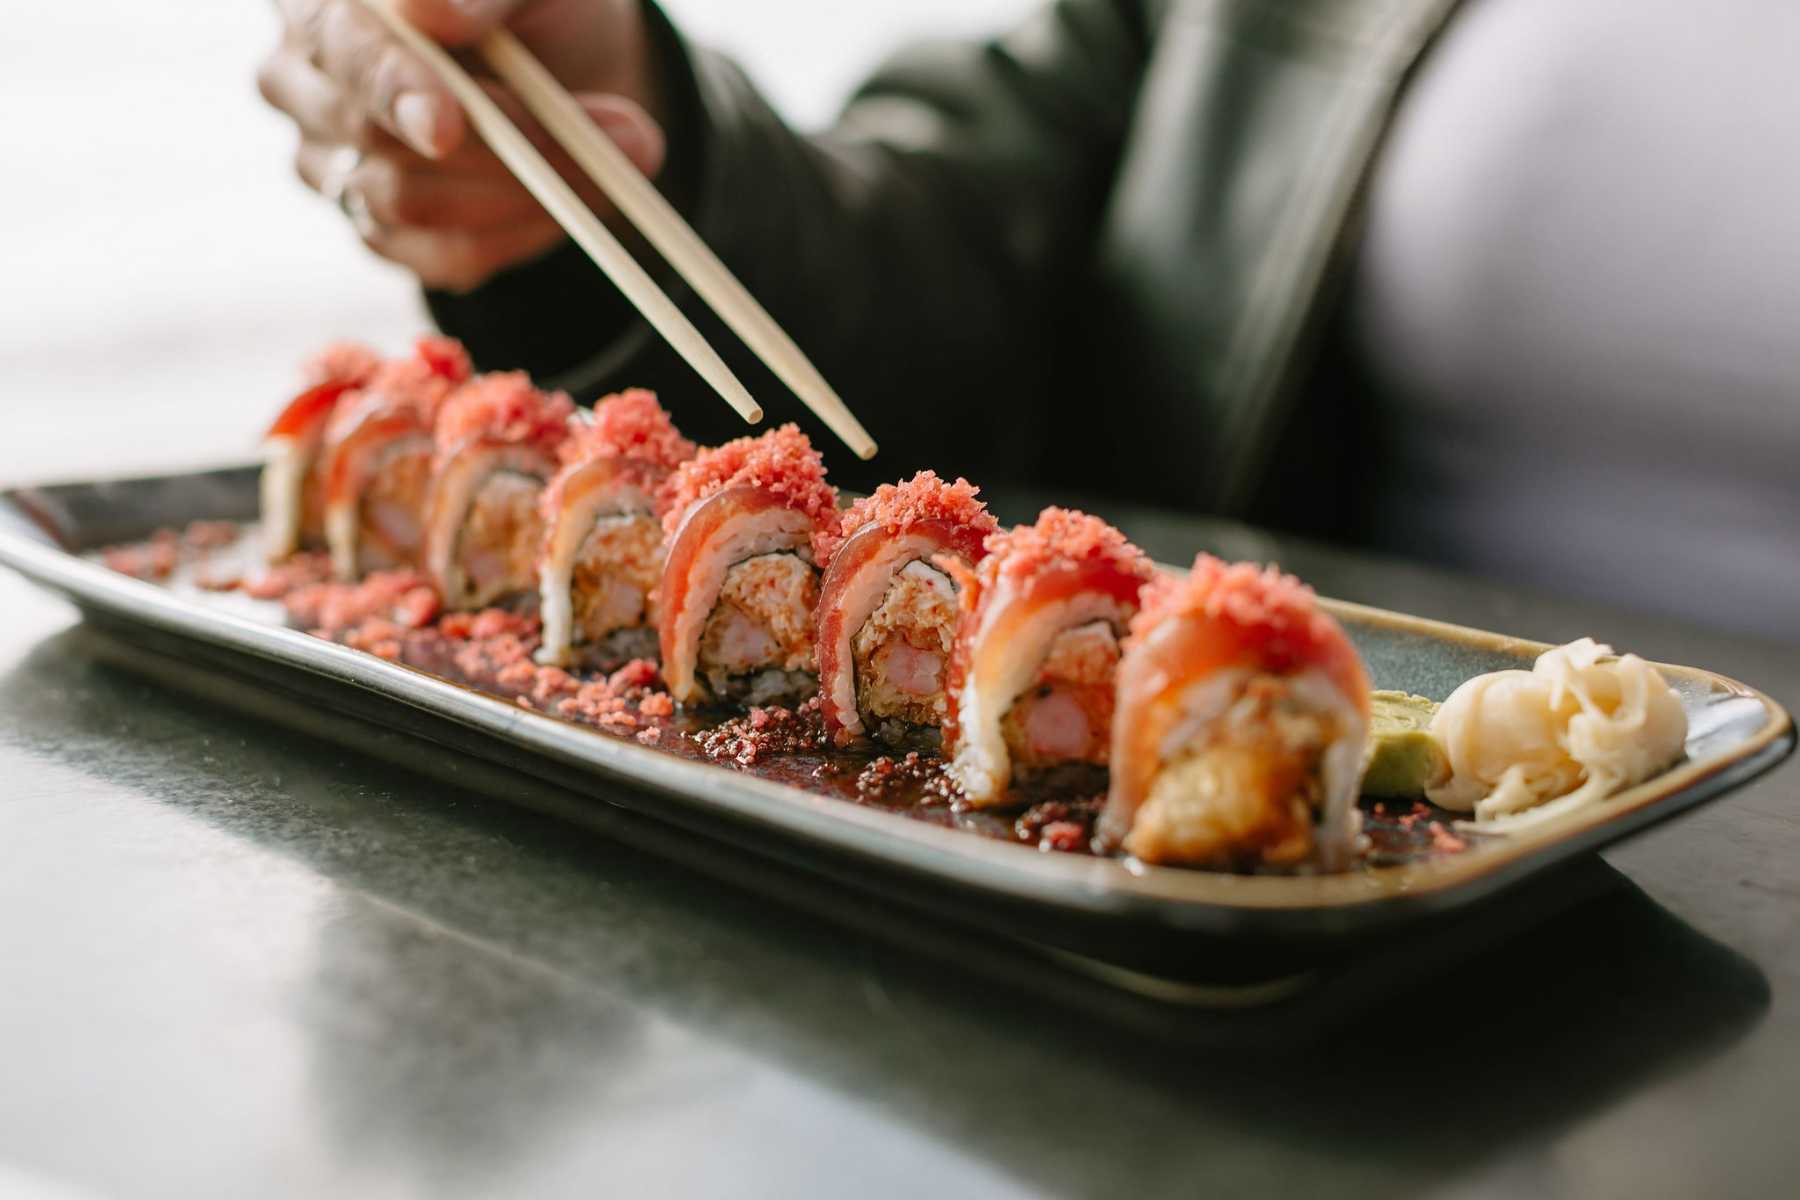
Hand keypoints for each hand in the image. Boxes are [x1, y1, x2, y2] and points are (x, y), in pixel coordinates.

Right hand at [258, 0, 665, 291]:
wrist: (577, 64)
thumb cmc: (541, 8)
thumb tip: (428, 12)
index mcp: (323, 2)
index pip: (340, 48)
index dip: (393, 86)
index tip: (447, 125)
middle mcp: (304, 81)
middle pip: (370, 134)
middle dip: (498, 144)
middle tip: (615, 138)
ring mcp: (333, 164)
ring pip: (407, 204)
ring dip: (529, 190)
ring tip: (624, 159)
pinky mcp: (381, 233)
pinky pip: (443, 255)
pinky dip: (523, 232)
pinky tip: (576, 199)